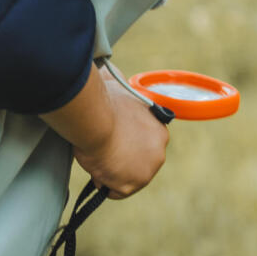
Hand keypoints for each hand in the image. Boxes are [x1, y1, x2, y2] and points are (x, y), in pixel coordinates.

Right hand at [68, 76, 168, 199]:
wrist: (97, 120)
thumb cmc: (103, 102)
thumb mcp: (117, 89)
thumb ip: (119, 86)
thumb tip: (107, 65)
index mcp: (159, 130)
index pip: (143, 144)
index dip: (126, 144)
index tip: (113, 140)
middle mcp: (160, 151)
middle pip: (137, 163)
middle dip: (120, 160)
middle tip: (102, 149)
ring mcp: (148, 170)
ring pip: (126, 177)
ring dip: (111, 171)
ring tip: (98, 157)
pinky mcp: (133, 184)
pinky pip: (116, 190)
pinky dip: (104, 183)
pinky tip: (97, 168)